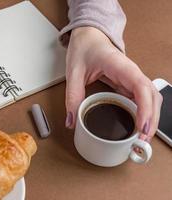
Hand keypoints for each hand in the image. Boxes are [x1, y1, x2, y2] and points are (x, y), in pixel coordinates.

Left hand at [65, 27, 162, 141]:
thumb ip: (73, 96)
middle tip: (141, 141)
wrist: (89, 36)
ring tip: (141, 138)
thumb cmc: (85, 48)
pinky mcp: (128, 83)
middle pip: (152, 96)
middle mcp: (131, 72)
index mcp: (119, 65)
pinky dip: (143, 113)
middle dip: (151, 119)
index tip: (142, 126)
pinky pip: (142, 99)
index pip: (140, 86)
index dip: (145, 108)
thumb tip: (72, 121)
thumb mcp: (74, 71)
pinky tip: (138, 126)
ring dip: (150, 118)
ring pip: (150, 98)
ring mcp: (132, 78)